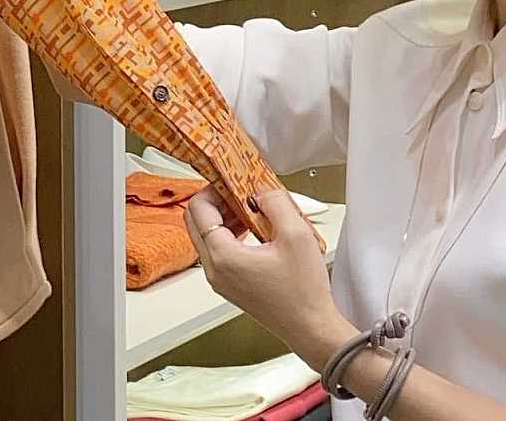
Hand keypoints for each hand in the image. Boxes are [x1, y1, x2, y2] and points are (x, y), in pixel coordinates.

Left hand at [184, 187, 349, 367]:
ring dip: (223, 216)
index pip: (198, 209)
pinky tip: (254, 228)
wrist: (310, 327)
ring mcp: (219, 279)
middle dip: (215, 200)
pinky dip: (229, 234)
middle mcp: (214, 270)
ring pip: (205, 236)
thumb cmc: (304, 292)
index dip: (213, 187)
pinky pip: (218, 251)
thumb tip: (260, 190)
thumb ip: (275, 203)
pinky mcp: (229, 285)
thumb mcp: (296, 235)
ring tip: (251, 207)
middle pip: (195, 221)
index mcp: (223, 257)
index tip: (231, 178)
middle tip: (239, 189)